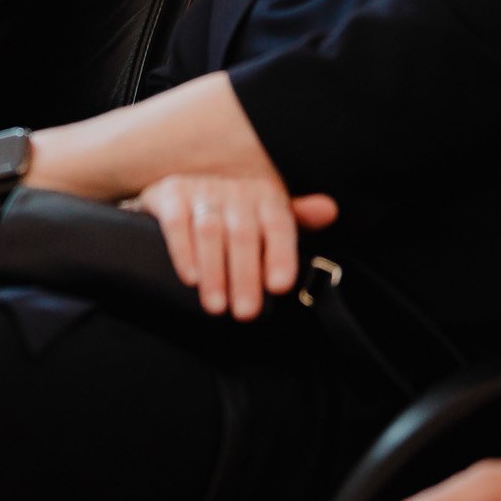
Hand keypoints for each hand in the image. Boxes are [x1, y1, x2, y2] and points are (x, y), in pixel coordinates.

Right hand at [136, 173, 338, 319]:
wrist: (187, 189)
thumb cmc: (236, 213)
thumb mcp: (269, 218)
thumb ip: (299, 221)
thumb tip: (330, 210)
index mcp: (265, 195)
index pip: (278, 225)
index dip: (281, 256)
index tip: (279, 287)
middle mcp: (235, 189)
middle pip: (244, 233)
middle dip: (245, 275)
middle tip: (246, 312)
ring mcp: (201, 189)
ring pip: (210, 230)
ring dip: (214, 271)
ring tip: (216, 306)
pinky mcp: (171, 193)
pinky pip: (176, 222)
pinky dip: (183, 251)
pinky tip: (190, 277)